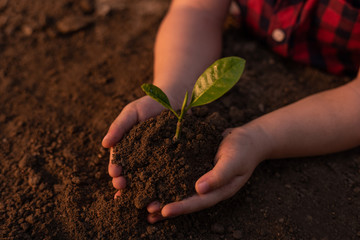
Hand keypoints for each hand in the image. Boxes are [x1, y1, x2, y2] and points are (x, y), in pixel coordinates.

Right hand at [102, 96, 165, 194]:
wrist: (173, 101)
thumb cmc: (148, 105)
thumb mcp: (131, 113)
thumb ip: (118, 126)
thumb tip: (104, 144)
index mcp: (126, 149)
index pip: (118, 162)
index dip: (115, 169)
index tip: (115, 174)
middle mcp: (138, 159)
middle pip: (130, 176)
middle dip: (125, 185)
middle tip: (124, 189)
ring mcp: (155, 163)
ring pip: (147, 181)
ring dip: (144, 192)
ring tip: (144, 201)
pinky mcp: (171, 163)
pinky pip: (166, 177)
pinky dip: (164, 188)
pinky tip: (164, 196)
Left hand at [147, 126, 268, 222]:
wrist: (248, 139)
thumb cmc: (243, 149)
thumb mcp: (234, 161)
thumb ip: (219, 175)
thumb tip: (200, 189)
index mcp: (219, 191)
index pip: (198, 202)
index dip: (182, 207)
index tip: (164, 211)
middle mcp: (208, 189)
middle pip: (186, 201)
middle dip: (167, 207)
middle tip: (147, 212)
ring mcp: (202, 179)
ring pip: (181, 190)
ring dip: (164, 196)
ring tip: (145, 204)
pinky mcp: (196, 168)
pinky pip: (180, 175)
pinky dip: (167, 179)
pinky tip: (153, 179)